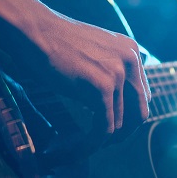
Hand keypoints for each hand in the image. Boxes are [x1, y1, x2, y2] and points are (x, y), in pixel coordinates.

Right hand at [25, 11, 149, 135]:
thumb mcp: (95, 50)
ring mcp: (118, 74)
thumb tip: (114, 98)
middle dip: (125, 132)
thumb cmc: (54, 41)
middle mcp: (131, 61)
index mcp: (131, 52)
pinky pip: (104, 127)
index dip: (129, 115)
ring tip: (88, 144)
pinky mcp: (103, 87)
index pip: (141, 94)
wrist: (34, 30)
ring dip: (104, 139)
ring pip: (120, 123)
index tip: (114, 125)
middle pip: (139, 112)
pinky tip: (83, 147)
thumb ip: (110, 67)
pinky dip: (94, 142)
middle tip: (108, 143)